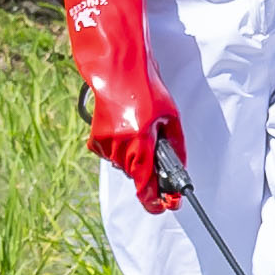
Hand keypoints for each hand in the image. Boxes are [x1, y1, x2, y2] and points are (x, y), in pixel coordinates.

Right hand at [56, 0, 182, 214]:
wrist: (117, 69)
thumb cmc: (147, 88)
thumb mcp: (170, 116)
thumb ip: (176, 145)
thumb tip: (179, 168)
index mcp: (140, 143)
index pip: (146, 188)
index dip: (156, 202)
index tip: (166, 205)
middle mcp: (120, 147)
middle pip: (138, 177)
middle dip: (150, 172)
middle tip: (160, 153)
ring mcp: (105, 144)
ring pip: (125, 166)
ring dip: (136, 157)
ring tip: (143, 129)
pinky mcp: (95, 139)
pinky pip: (112, 154)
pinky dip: (121, 148)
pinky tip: (127, 128)